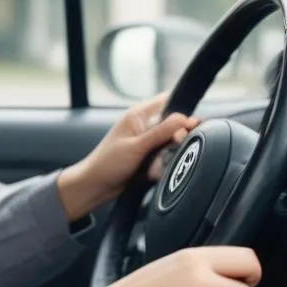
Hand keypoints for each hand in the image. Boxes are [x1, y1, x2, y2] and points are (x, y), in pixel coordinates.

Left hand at [56, 93, 198, 220]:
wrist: (96, 186)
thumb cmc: (108, 163)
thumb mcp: (137, 146)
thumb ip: (161, 132)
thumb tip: (184, 118)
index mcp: (139, 114)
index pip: (168, 101)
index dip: (182, 111)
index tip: (189, 126)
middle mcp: (145, 124)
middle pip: (175, 124)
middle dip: (177, 138)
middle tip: (173, 148)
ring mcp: (148, 141)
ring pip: (172, 143)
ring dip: (169, 154)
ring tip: (156, 165)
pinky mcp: (149, 155)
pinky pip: (166, 156)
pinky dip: (163, 164)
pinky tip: (154, 172)